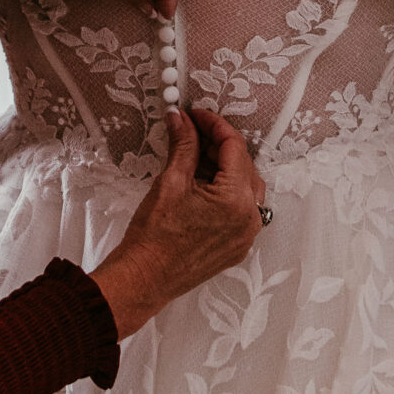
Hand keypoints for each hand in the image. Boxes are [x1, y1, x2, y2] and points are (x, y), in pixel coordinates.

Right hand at [90, 109, 266, 339]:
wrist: (144, 278)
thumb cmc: (154, 238)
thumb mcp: (170, 182)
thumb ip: (183, 146)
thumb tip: (181, 120)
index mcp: (236, 200)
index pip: (234, 147)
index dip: (214, 124)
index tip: (196, 115)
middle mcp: (249, 219)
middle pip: (243, 165)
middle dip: (218, 145)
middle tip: (192, 131)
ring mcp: (245, 235)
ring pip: (244, 187)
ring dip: (223, 167)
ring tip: (194, 156)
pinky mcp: (236, 245)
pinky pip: (240, 209)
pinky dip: (225, 191)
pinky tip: (201, 183)